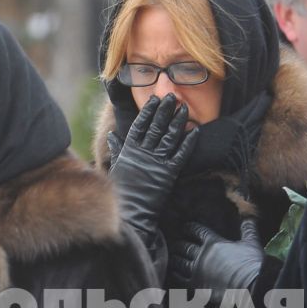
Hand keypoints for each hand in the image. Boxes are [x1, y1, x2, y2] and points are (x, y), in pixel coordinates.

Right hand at [108, 94, 197, 247]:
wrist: (130, 211)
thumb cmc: (121, 190)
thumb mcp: (115, 166)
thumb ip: (117, 149)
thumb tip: (111, 135)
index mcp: (129, 149)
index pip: (140, 125)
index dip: (148, 111)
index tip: (154, 99)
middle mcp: (143, 152)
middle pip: (156, 127)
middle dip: (164, 110)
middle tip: (172, 96)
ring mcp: (156, 162)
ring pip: (169, 137)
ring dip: (177, 122)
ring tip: (184, 108)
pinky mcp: (168, 173)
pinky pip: (180, 154)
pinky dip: (188, 143)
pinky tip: (195, 131)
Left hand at [169, 219, 264, 295]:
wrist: (249, 285)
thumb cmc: (252, 263)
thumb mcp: (251, 242)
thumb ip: (248, 229)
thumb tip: (249, 217)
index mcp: (213, 242)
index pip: (197, 231)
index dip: (190, 228)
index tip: (185, 228)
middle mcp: (202, 255)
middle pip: (185, 247)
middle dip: (180, 244)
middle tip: (176, 243)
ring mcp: (197, 271)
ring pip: (180, 262)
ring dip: (175, 259)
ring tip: (172, 257)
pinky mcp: (196, 286)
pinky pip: (181, 279)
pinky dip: (176, 275)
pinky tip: (174, 273)